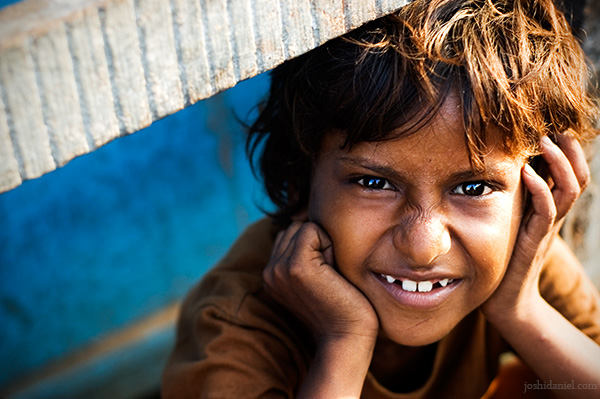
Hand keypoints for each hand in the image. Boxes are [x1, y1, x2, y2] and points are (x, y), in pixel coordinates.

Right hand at [263, 221, 378, 343]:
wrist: (347, 336)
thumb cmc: (342, 306)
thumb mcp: (318, 275)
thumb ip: (307, 251)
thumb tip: (307, 215)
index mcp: (272, 273)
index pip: (292, 234)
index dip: (316, 247)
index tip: (324, 278)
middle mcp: (269, 270)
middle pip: (297, 226)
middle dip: (318, 242)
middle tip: (329, 276)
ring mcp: (279, 268)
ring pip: (304, 226)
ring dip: (324, 243)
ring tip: (330, 275)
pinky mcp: (295, 266)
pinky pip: (312, 229)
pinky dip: (329, 245)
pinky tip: (333, 272)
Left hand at [482, 133, 589, 321]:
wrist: (504, 301)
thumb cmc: (500, 258)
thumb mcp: (508, 221)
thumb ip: (512, 200)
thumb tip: (497, 170)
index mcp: (547, 209)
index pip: (570, 174)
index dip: (568, 150)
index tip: (554, 126)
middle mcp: (551, 217)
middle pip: (578, 177)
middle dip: (572, 150)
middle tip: (558, 127)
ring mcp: (545, 229)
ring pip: (569, 190)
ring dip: (560, 162)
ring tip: (547, 140)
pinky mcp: (532, 241)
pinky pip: (545, 212)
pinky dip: (539, 189)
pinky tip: (527, 172)